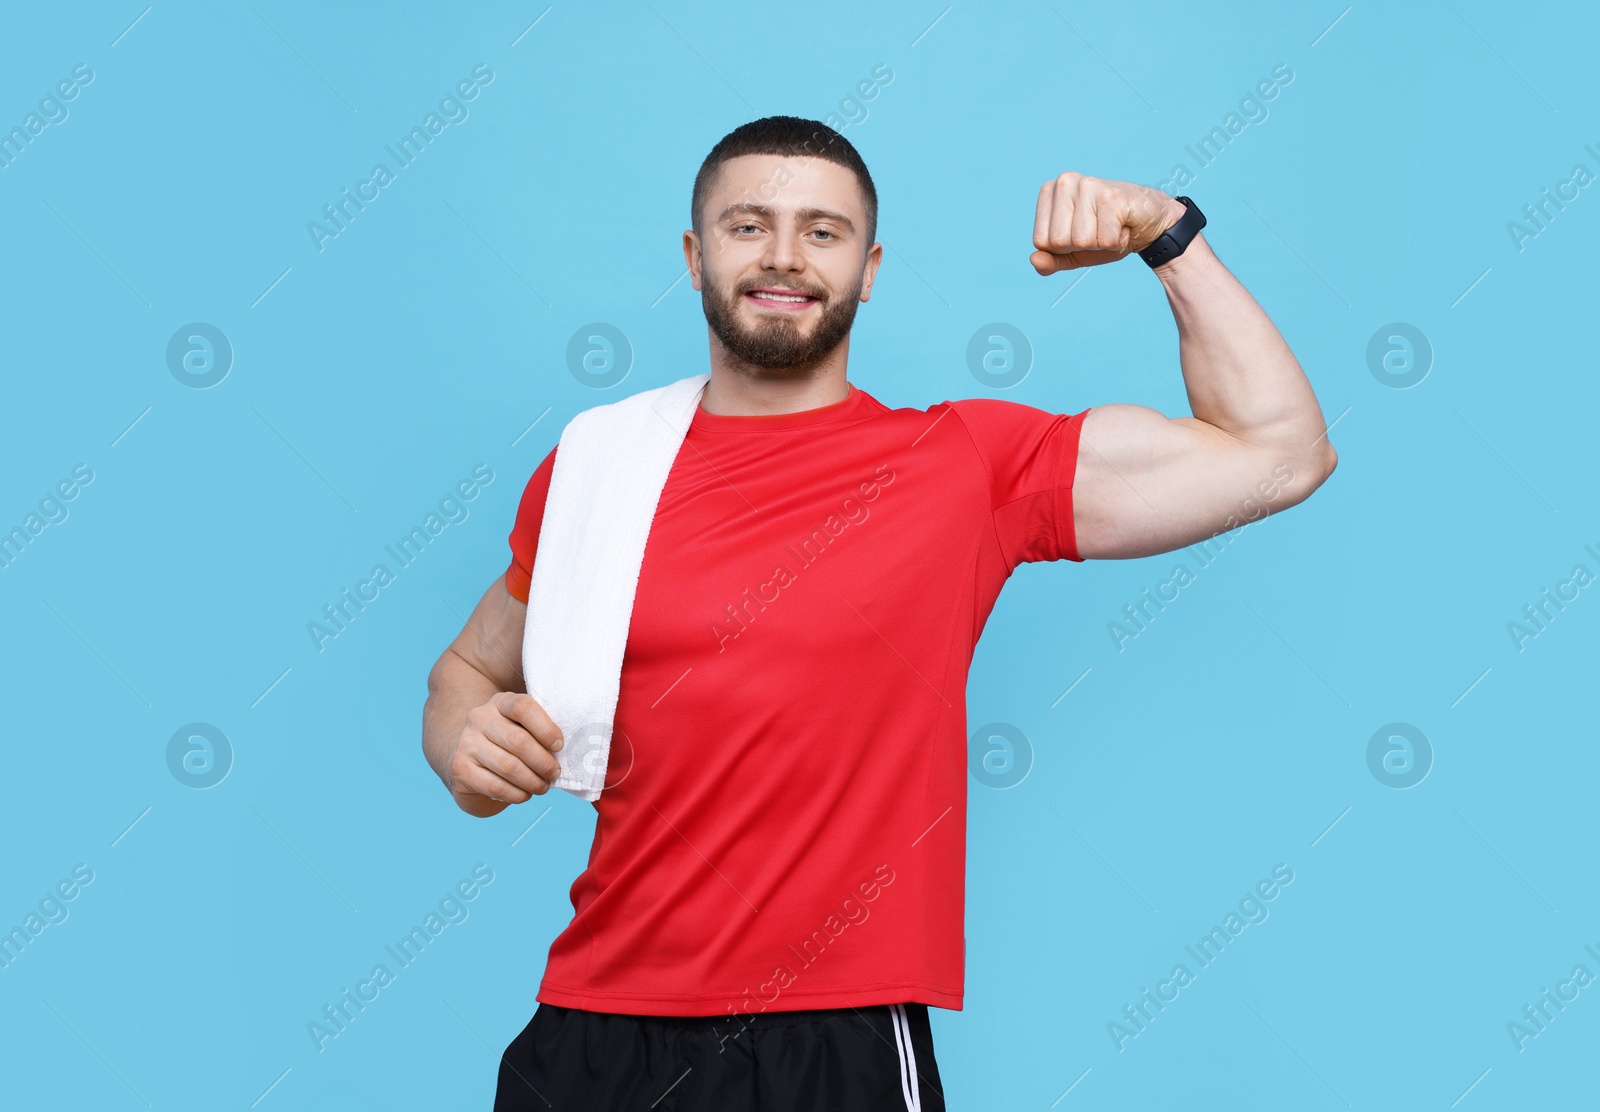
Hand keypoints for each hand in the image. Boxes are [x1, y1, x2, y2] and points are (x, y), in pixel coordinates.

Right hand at [446, 691, 564, 812]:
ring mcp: (466, 743)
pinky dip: (517, 794)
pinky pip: (495, 786)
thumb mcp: (521, 727)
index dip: (546, 728)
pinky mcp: (460, 769)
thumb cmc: (506, 744)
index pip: (523, 707)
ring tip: (543, 786)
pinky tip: (525, 794)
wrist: (466, 758)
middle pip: (518, 741)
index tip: (559, 746)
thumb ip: (540, 730)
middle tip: (555, 773)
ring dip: (532, 781)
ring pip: (508, 766)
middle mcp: (479, 718)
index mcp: (500, 702)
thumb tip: (572, 750)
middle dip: (543, 762)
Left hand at [1030, 173, 1187, 274]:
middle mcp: (1065, 182)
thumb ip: (1051, 260)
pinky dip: (1116, 242)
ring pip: (1080, 241)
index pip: (1041, 241)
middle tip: (1099, 229)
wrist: (1149, 224)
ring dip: (1101, 243)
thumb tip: (1034, 260)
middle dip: (1082, 246)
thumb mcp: (1074, 253)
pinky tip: (1123, 225)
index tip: (1082, 232)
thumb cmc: (1107, 235)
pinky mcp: (1110, 196)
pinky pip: (1104, 240)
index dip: (1064, 248)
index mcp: (1050, 191)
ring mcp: (1088, 185)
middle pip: (1058, 241)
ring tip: (1111, 226)